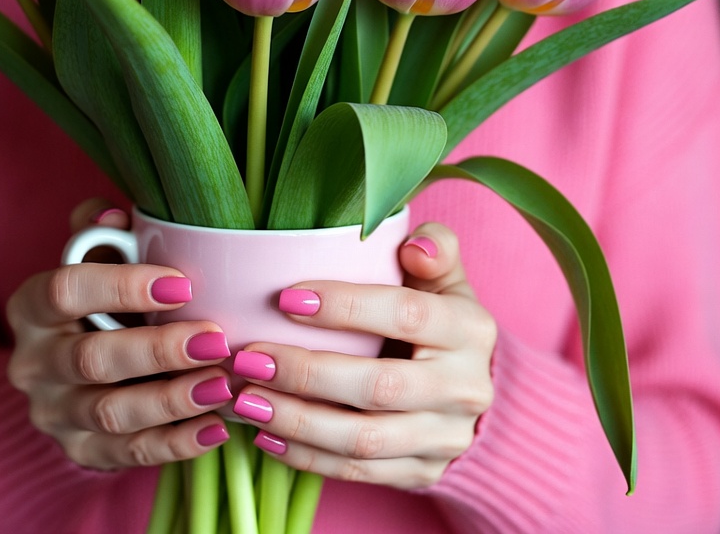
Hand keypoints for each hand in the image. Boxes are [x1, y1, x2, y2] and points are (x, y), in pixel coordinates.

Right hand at [6, 200, 233, 469]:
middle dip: (158, 351)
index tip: (181, 284)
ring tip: (222, 385)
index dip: (121, 286)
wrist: (86, 366)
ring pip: (111, 413)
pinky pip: (128, 453)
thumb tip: (114, 216)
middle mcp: (33, 363)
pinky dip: (176, 443)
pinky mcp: (80, 452)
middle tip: (214, 340)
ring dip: (172, 400)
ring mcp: (54, 413)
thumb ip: (103, 233)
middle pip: (91, 359)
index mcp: (31, 307)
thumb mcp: (99, 257)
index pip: (65, 291)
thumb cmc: (105, 298)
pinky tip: (217, 425)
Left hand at [230, 222, 495, 489]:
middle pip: (379, 386)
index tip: (286, 299)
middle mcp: (464, 388)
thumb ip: (433, 247)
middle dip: (306, 374)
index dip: (346, 306)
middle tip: (249, 359)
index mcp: (468, 329)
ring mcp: (445, 438)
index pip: (406, 314)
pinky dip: (308, 457)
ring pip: (364, 439)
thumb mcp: (445, 276)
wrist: (473, 388)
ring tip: (246, 400)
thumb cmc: (439, 317)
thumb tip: (413, 246)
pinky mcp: (423, 473)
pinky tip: (266, 435)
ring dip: (297, 421)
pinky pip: (360, 472)